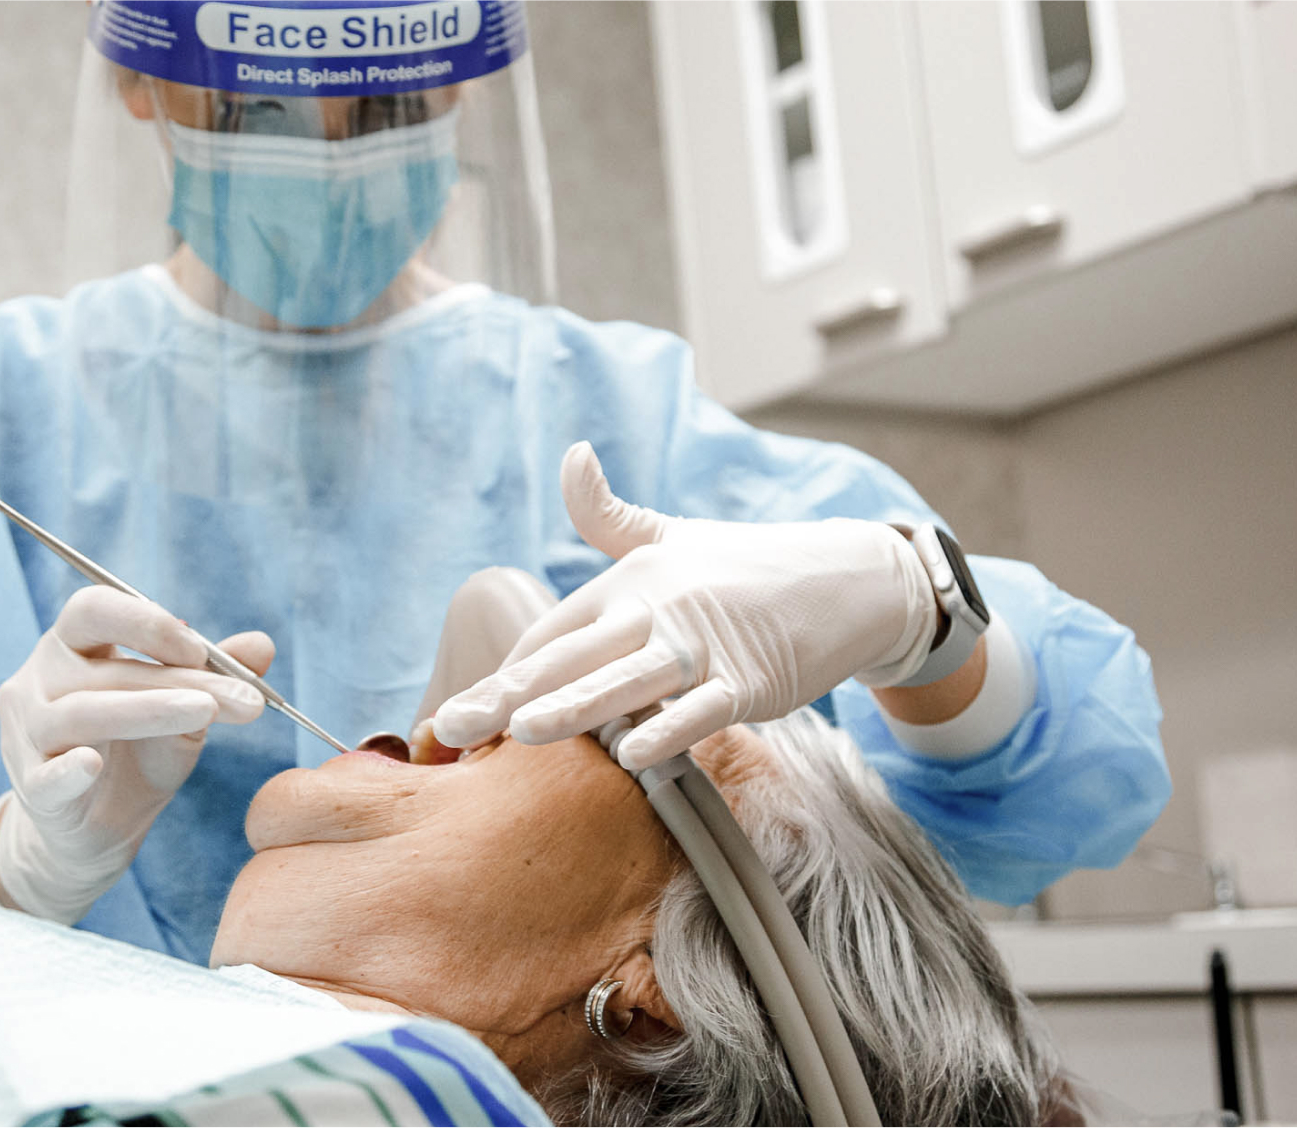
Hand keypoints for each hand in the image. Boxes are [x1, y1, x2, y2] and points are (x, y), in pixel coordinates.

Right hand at [0, 585, 270, 921]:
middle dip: (176, 678)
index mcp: (74, 647)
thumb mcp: (185, 711)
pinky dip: (69, 770)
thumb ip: (216, 677)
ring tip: (202, 714)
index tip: (202, 650)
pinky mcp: (29, 787)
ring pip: (80, 713)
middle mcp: (40, 679)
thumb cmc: (138, 753)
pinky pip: (46, 775)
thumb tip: (262, 644)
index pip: (94, 610)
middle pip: (102, 667)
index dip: (146, 623)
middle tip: (242, 697)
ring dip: (146, 710)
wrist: (98, 828)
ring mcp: (27, 732)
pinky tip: (92, 764)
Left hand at [433, 443, 937, 769]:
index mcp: (631, 580)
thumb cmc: (745, 564)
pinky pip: (705, 708)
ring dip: (573, 706)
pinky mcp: (752, 679)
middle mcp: (659, 608)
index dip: (506, 671)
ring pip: (628, 680)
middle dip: (507, 695)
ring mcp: (706, 644)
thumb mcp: (671, 535)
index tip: (461, 708)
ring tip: (521, 731)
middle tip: (450, 727)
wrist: (846, 578)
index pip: (554, 630)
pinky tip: (632, 753)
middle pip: (572, 657)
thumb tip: (570, 453)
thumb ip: (608, 512)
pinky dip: (670, 728)